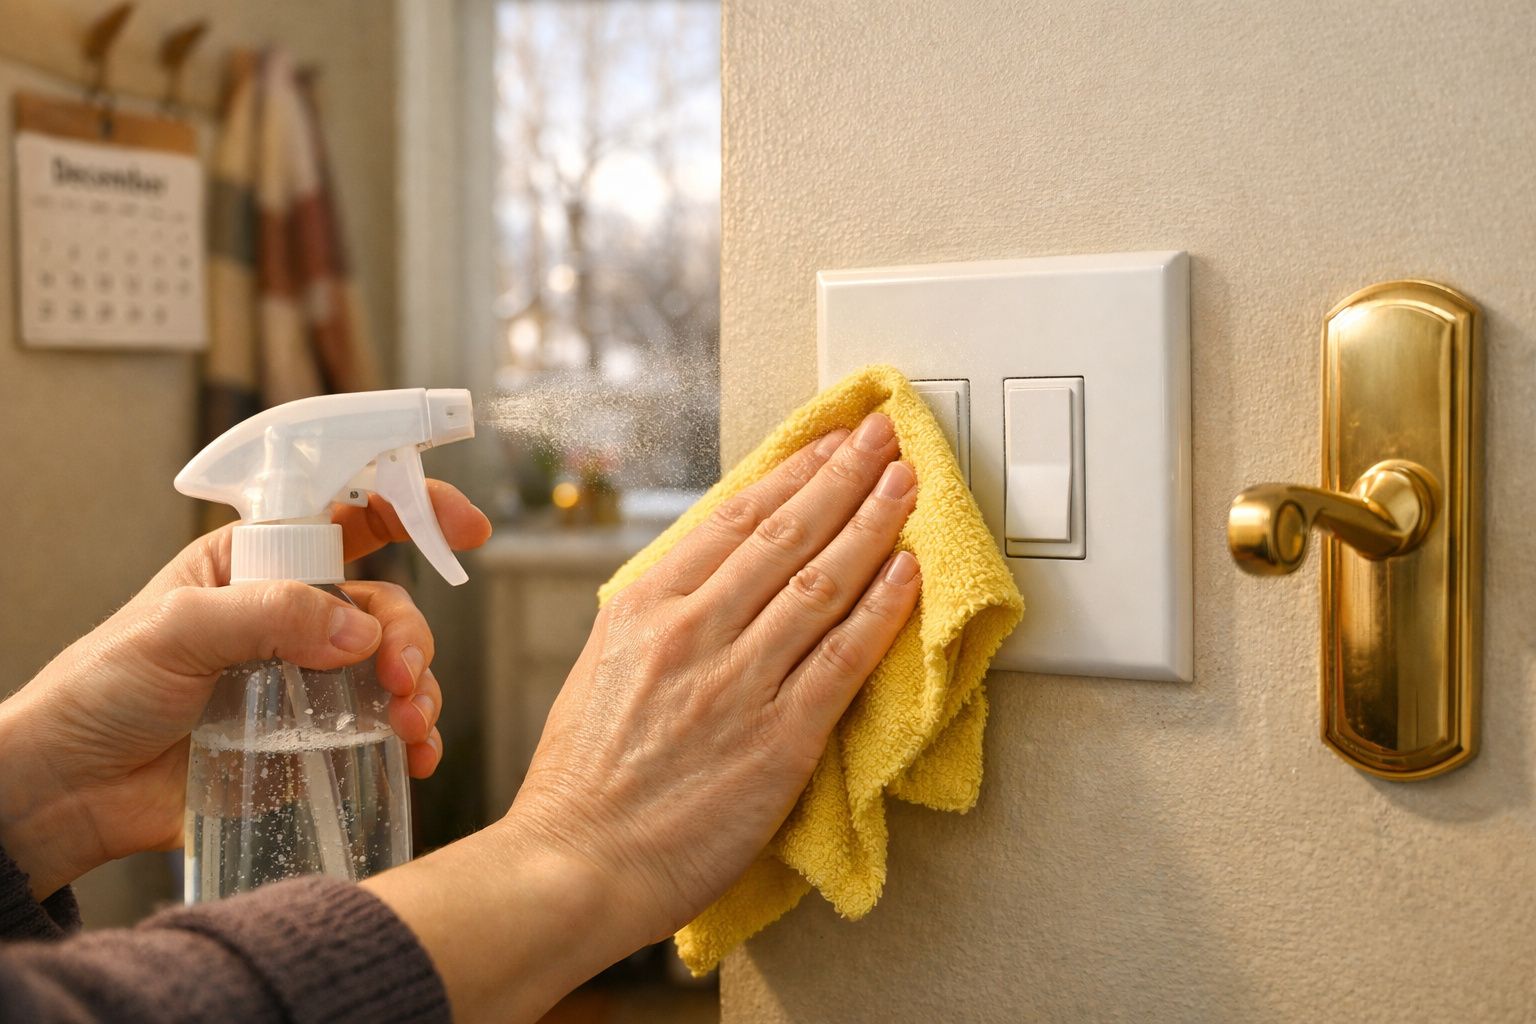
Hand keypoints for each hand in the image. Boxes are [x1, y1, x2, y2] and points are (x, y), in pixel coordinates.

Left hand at [0, 482, 491, 899]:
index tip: (464, 527)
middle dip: (410, 635)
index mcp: (256, 563)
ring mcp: (307, 677)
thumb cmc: (101, 692)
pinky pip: (382, 726)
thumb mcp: (175, 632)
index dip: (412, 508)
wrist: (72, 792)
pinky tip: (416, 755)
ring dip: (418, 689)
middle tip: (401, 677)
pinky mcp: (313, 736)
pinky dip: (412, 738)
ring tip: (408, 724)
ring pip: (394, 665)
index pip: (347, 515)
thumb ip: (268, 616)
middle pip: (385, 602)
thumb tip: (359, 633)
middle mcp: (291, 613)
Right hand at [368, 414, 918, 1021]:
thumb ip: (658, 617)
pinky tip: (908, 573)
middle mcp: (692, 630)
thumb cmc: (583, 781)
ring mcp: (737, 681)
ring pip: (821, 582)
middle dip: (844, 475)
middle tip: (884, 437)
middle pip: (786, 533)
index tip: (829, 443)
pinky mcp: (777, 739)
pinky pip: (842, 659)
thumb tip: (714, 579)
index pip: (735, 517)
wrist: (574, 864)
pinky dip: (880, 610)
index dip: (794, 473)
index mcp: (645, 606)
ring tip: (908, 483)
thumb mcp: (603, 666)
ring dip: (873, 524)